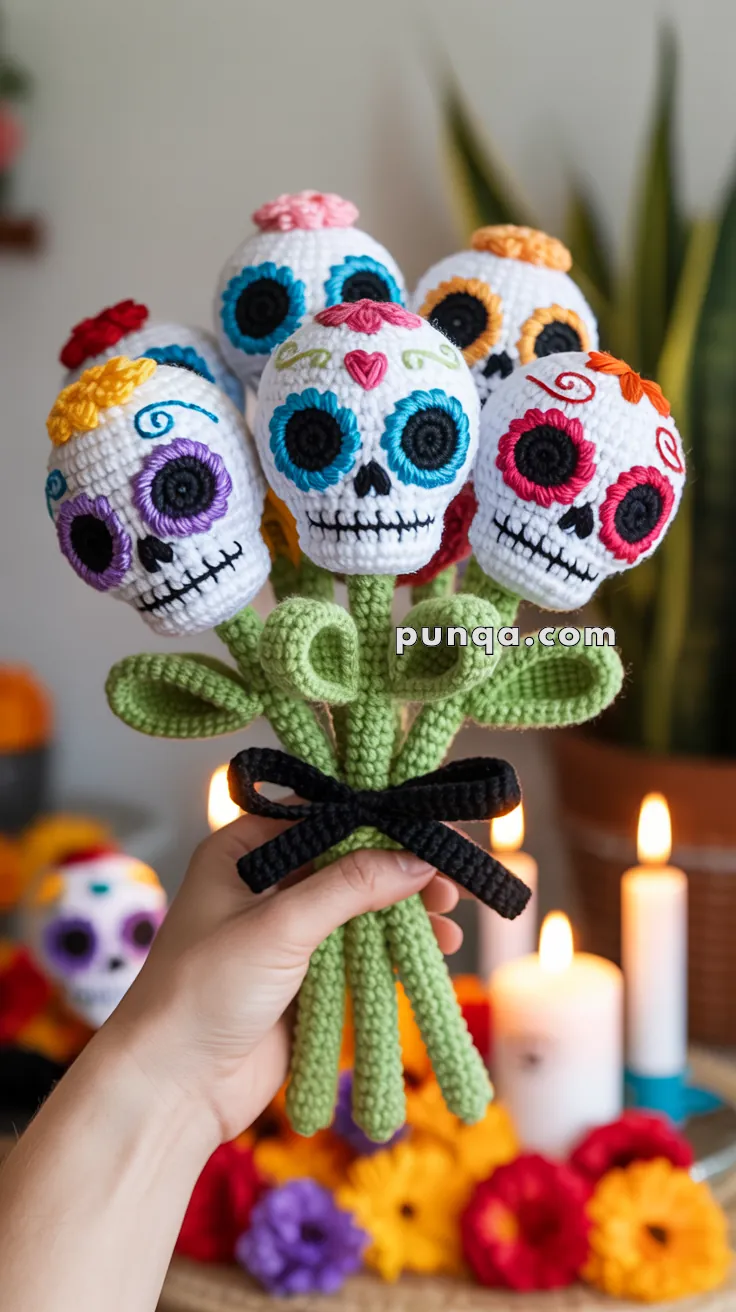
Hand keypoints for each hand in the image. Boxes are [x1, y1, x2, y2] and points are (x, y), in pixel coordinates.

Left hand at [108, 813, 462, 1143]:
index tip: (431, 820)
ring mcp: (286, 931)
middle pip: (348, 858)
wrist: (173, 1088)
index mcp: (242, 851)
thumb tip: (416, 858)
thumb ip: (349, 886)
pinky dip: (396, 946)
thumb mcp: (279, 927)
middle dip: (401, 866)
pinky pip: (361, 949)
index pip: (322, 813)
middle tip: (452, 873)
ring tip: (450, 915)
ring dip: (405, 909)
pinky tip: (434, 946)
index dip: (377, 813)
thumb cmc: (203, 992)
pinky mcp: (305, 976)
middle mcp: (264, 882)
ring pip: (360, 906)